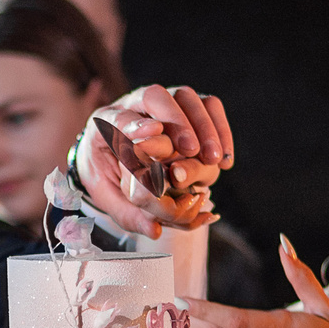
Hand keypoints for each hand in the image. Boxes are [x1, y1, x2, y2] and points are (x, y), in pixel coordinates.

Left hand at [76, 85, 231, 236]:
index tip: (154, 133)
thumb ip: (128, 214)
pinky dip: (220, 127)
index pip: (119, 117)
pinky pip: (208, 106)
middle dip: (176, 122)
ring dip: (203, 126)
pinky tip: (224, 157)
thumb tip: (155, 230)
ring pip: (186, 97)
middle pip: (155, 96)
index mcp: (104, 123)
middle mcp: (133, 105)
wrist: (112, 153)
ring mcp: (162, 103)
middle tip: (191, 150)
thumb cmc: (109, 175)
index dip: (135, 125)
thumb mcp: (108, 197)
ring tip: (212, 158)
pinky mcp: (186, 107)